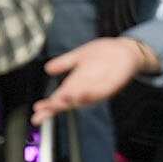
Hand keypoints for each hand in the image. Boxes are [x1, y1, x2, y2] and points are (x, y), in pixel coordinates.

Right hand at [35, 34, 154, 119]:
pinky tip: (83, 95)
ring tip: (60, 102)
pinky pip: (101, 92)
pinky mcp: (112, 85)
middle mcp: (85, 88)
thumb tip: (48, 68)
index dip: (48, 104)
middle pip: (68, 101)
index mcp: (76, 83)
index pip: (59, 96)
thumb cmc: (102, 54)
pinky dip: (92, 95)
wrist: (125, 50)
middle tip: (45, 111)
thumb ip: (64, 63)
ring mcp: (98, 88)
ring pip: (83, 99)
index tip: (37, 109)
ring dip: (72, 101)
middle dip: (57, 106)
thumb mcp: (79, 55)